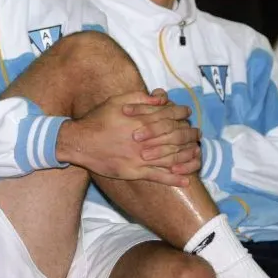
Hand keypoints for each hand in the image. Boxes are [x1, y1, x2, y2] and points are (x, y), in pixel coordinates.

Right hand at [57, 90, 198, 186]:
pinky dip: (174, 179)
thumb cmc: (98, 119)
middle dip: (190, 135)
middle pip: (175, 137)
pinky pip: (159, 176)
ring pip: (172, 158)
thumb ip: (140, 99)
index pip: (169, 115)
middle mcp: (145, 139)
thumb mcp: (116, 101)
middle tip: (197, 134)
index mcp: (141, 120)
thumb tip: (161, 98)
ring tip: (198, 155)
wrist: (80, 142)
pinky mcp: (135, 171)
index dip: (181, 113)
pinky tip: (186, 180)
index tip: (188, 113)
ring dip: (187, 157)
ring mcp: (141, 157)